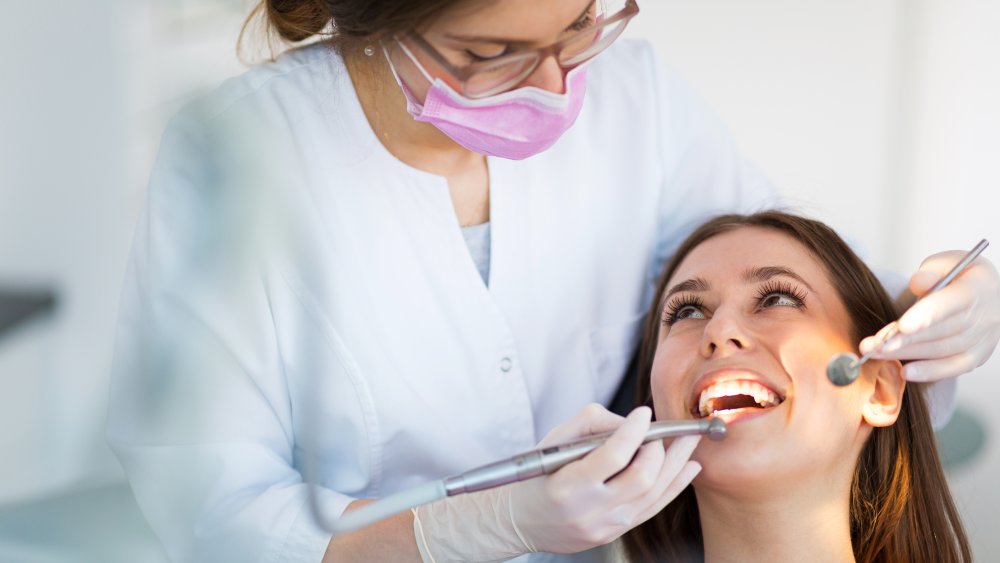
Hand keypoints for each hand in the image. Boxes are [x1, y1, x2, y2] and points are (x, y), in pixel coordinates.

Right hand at [411, 404, 700, 561]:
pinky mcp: (617, 532)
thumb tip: (630, 422)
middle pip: (641, 477)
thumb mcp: (554, 441)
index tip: (642, 413)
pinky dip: (676, 485)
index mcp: (568, 485)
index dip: (634, 431)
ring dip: (676, 464)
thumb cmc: (536, 476)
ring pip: (655, 493)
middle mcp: (590, 510)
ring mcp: (606, 525)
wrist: (522, 521)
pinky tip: (688, 468)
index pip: (613, 456)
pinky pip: (654, 507)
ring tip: (690, 441)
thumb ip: (592, 424)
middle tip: (662, 431)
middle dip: (660, 449)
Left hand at [861, 251, 999, 381]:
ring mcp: (982, 340)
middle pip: (940, 332)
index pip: (949, 305)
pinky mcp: (976, 356)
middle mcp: (983, 318)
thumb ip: (931, 271)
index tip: (902, 326)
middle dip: (904, 340)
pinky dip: (929, 372)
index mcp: (976, 290)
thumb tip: (919, 283)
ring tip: (876, 353)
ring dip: (907, 354)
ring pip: (941, 350)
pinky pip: (952, 368)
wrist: (988, 294)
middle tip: (874, 345)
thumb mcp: (948, 262)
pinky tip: (905, 372)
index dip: (926, 316)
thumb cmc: (961, 276)